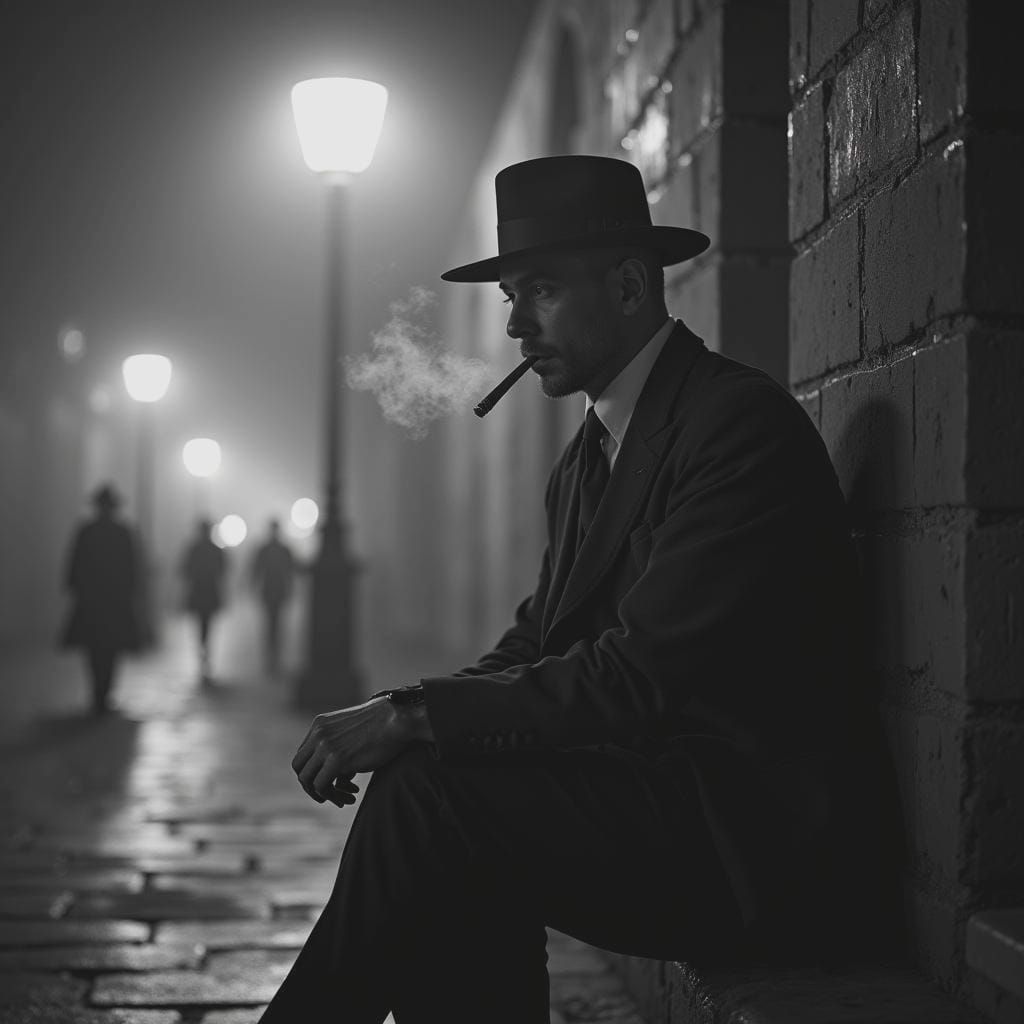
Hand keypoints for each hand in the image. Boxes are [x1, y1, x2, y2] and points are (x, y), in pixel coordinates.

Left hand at [291, 696, 411, 806]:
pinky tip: (352, 797)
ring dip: (324, 794)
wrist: (398, 720)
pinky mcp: (337, 759)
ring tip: (343, 800)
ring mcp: (325, 746)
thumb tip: (339, 779)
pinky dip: (334, 796)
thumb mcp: (353, 733)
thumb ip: (339, 749)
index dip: (314, 772)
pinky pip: (322, 786)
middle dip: (311, 786)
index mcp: (320, 724)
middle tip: (328, 795)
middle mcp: (319, 734)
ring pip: (308, 780)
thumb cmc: (384, 726)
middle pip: (299, 768)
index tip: (330, 781)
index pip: (303, 754)